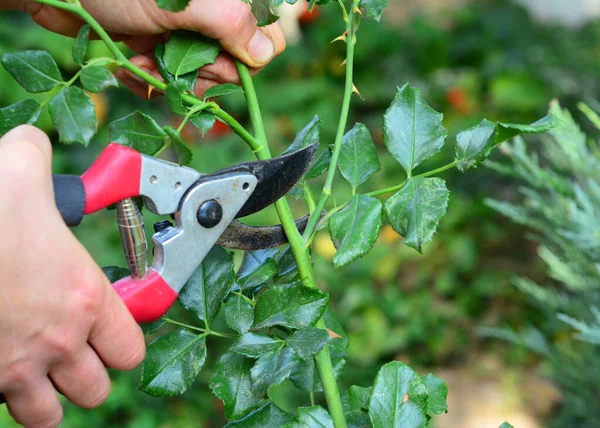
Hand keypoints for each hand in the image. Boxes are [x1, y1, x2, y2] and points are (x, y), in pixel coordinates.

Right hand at [0, 126, 145, 427]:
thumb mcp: (16, 171)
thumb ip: (36, 156)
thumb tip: (33, 143)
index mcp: (84, 297)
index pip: (131, 347)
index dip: (122, 339)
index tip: (109, 329)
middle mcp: (59, 341)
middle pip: (97, 388)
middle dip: (88, 373)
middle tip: (73, 351)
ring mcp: (16, 371)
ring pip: (51, 414)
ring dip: (50, 396)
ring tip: (40, 369)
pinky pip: (5, 413)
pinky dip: (6, 400)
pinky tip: (0, 369)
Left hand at [9, 0, 285, 97]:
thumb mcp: (181, 0)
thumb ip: (231, 22)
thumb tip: (265, 52)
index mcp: (226, 2)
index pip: (264, 40)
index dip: (242, 61)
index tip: (211, 61)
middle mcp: (210, 15)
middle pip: (231, 67)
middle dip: (197, 73)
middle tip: (167, 61)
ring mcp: (184, 31)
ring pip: (198, 79)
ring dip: (168, 79)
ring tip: (139, 62)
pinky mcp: (159, 46)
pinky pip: (170, 80)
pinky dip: (149, 81)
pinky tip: (130, 66)